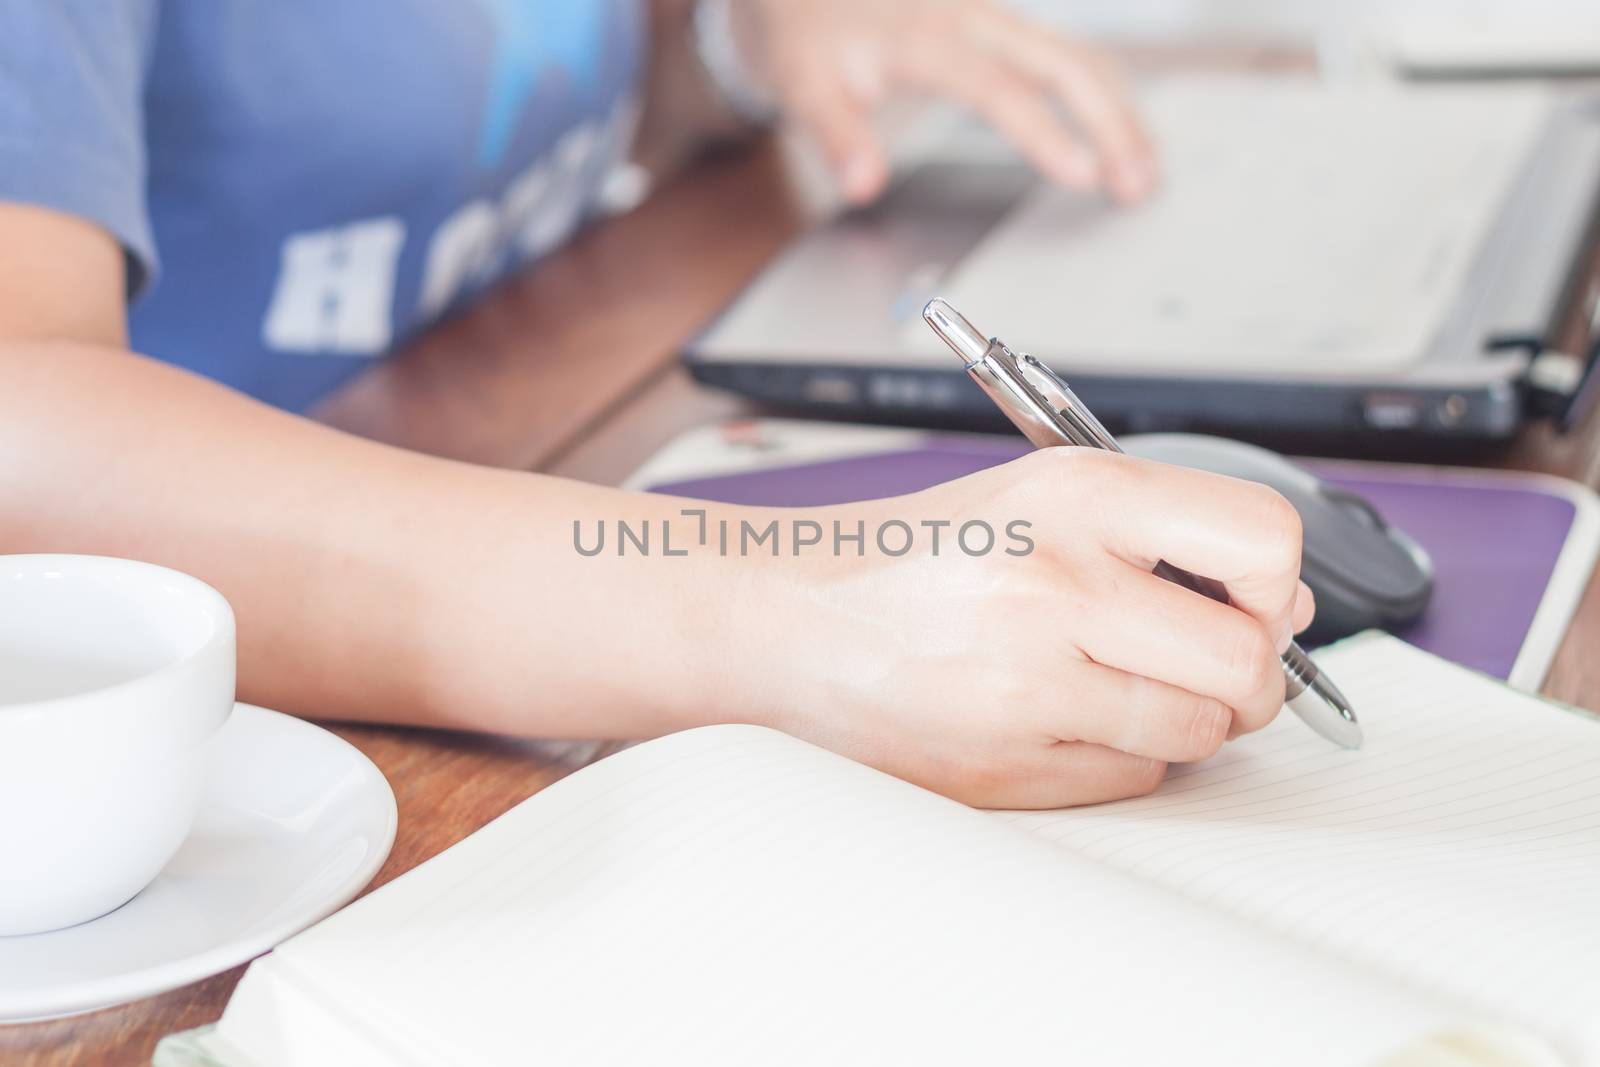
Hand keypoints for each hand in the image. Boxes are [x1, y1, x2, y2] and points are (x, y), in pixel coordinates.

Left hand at [735, 0, 1157, 204]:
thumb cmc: (809, 35)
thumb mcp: (802, 85)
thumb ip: (836, 133)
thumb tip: (861, 184)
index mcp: (925, 35)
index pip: (998, 88)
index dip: (1044, 132)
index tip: (1083, 174)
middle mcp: (972, 19)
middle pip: (1062, 62)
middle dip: (1110, 122)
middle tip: (1138, 184)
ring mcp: (995, 20)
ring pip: (1077, 56)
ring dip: (1119, 111)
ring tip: (1147, 172)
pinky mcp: (1005, 29)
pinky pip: (1069, 55)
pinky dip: (1105, 95)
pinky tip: (1127, 133)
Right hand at [736, 449, 1312, 808]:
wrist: (783, 620)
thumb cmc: (911, 557)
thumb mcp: (1034, 495)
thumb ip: (1160, 533)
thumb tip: (1284, 604)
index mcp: (1074, 496)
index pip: (1260, 540)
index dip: (1278, 581)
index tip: (1255, 597)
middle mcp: (1056, 585)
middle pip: (1245, 660)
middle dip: (1247, 674)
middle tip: (1205, 663)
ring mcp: (1027, 686)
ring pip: (1198, 732)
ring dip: (1182, 719)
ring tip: (1117, 685)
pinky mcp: (1003, 768)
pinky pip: (1131, 778)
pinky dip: (1119, 756)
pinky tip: (1060, 717)